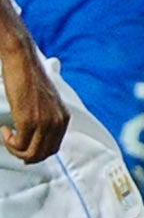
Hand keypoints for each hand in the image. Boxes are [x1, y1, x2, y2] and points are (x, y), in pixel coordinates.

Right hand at [0, 31, 66, 162]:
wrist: (22, 62)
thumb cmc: (29, 79)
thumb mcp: (46, 102)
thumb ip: (46, 118)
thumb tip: (36, 137)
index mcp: (64, 118)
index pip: (54, 148)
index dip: (37, 154)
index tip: (22, 149)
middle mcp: (58, 122)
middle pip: (44, 154)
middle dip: (25, 155)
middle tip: (12, 145)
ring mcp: (45, 122)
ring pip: (31, 153)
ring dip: (15, 150)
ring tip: (7, 136)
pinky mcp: (29, 120)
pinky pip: (19, 144)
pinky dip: (9, 142)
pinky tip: (4, 130)